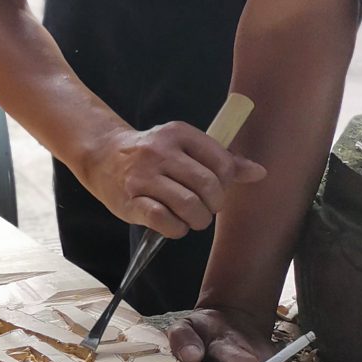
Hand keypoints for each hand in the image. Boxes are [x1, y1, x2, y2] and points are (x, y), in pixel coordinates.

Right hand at [81, 120, 264, 237]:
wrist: (102, 155)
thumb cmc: (152, 155)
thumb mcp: (186, 148)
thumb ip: (222, 159)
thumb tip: (260, 172)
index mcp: (179, 133)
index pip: (222, 163)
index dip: (225, 184)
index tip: (213, 189)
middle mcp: (160, 151)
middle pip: (208, 187)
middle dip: (212, 205)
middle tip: (203, 208)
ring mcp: (143, 176)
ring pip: (188, 205)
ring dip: (196, 220)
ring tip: (189, 218)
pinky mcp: (130, 200)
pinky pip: (164, 220)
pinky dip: (176, 229)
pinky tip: (172, 224)